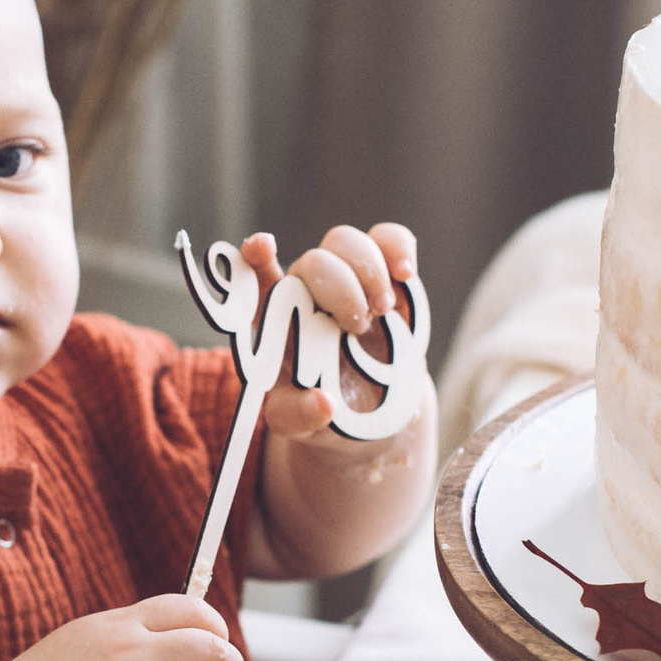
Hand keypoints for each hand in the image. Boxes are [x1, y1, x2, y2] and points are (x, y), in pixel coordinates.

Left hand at [239, 223, 418, 438]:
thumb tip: (322, 404)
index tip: (262, 246)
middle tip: (357, 326)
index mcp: (277, 320)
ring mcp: (347, 277)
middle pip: (314, 261)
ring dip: (368, 272)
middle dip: (340, 289)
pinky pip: (388, 238)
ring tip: (381, 311)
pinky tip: (405, 274)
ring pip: (346, 241)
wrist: (374, 408)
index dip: (256, 259)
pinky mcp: (385, 274)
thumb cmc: (325, 407)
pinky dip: (398, 247)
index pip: (256, 281)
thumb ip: (300, 416)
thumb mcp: (301, 422)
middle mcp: (307, 290)